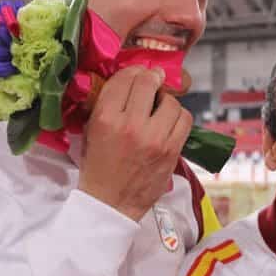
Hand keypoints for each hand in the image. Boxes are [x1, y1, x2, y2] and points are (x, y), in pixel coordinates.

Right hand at [77, 66, 192, 221]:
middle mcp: (131, 125)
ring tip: (159, 107)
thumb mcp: (91, 131)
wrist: (111, 203)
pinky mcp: (172, 150)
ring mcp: (155, 138)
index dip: (133, 71)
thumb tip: (129, 80)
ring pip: (171, 101)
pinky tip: (170, 121)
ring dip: (166, 100)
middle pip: (148, 83)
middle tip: (152, 81)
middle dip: (151, 78)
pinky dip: (179, 116)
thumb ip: (106, 105)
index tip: (137, 74)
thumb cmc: (98, 168)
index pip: (124, 79)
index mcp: (105, 119)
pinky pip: (185, 120)